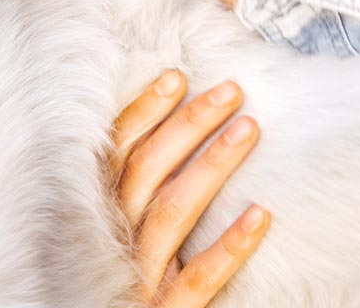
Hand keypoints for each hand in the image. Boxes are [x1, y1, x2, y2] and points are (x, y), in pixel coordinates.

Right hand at [111, 71, 270, 306]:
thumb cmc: (127, 282)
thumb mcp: (118, 232)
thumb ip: (132, 190)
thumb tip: (168, 127)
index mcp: (99, 217)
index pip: (116, 153)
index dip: (144, 112)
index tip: (178, 78)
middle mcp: (112, 242)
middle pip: (147, 171)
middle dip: (189, 124)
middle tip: (231, 92)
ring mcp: (138, 279)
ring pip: (172, 212)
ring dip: (212, 165)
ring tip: (249, 129)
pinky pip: (199, 277)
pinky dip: (229, 245)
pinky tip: (260, 215)